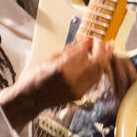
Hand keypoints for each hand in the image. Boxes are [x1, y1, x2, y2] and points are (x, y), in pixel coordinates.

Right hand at [0, 36, 136, 130]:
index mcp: (61, 68)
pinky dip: (99, 69)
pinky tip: (99, 63)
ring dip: (104, 59)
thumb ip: (68, 51)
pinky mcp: (79, 94)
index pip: (83, 51)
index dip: (90, 42)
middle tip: (103, 41)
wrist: (29, 100)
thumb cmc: (33, 79)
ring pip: (99, 72)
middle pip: (96, 62)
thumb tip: (83, 42)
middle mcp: (71, 80)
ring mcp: (77, 89)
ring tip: (107, 50)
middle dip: (102, 50)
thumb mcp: (49, 59)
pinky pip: (94, 80)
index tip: (91, 37)